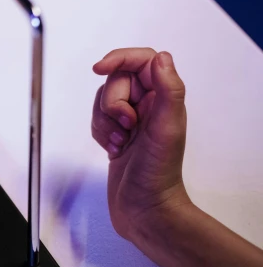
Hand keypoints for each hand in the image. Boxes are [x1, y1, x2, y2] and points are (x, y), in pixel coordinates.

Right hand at [91, 48, 190, 240]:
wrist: (144, 209)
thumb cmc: (158, 173)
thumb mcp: (167, 128)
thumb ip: (168, 89)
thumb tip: (161, 58)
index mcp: (164, 98)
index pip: (141, 61)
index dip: (119, 59)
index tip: (99, 68)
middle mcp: (149, 106)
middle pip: (116, 81)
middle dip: (112, 104)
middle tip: (126, 127)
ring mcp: (132, 120)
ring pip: (103, 101)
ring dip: (104, 122)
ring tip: (120, 142)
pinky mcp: (117, 134)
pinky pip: (97, 120)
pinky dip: (99, 133)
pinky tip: (113, 149)